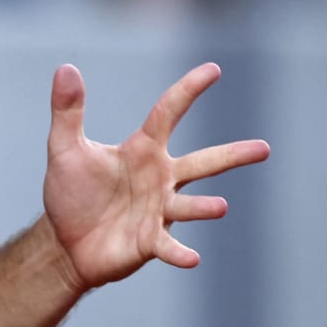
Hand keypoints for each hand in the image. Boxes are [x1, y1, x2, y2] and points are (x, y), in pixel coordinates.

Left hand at [43, 62, 268, 289]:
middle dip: (233, 155)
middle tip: (264, 149)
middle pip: (203, 163)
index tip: (213, 69)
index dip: (188, 91)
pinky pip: (169, 246)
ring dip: (204, 207)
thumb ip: (67, 111)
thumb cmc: (71, 193)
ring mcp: (159, 211)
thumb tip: (65, 67)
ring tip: (220, 206)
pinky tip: (192, 258)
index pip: (168, 113)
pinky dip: (180, 252)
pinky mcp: (150, 242)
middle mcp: (160, 178)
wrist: (64, 242)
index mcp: (143, 150)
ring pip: (190, 206)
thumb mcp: (63, 148)